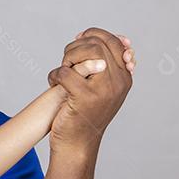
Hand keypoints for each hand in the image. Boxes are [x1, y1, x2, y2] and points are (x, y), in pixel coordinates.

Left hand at [46, 28, 134, 155]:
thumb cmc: (84, 113)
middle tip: (66, 61)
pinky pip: (66, 72)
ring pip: (86, 53)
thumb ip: (99, 63)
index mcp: (124, 77)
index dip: (93, 34)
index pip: (114, 41)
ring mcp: (103, 90)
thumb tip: (89, 35)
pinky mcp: (85, 98)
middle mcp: (119, 82)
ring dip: (67, 58)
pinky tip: (53, 84)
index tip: (78, 39)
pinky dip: (54, 75)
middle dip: (76, 47)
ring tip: (62, 71)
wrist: (77, 144)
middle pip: (98, 44)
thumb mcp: (98, 86)